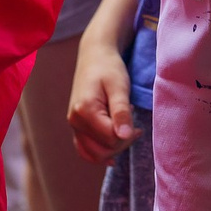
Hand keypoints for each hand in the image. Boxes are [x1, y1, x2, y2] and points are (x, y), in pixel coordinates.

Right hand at [68, 41, 137, 163]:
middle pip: (102, 150)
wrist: (94, 56)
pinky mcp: (76, 126)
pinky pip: (85, 150)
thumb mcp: (120, 87)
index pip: (111, 139)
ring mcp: (73, 125)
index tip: (137, 124)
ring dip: (113, 149)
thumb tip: (124, 136)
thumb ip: (121, 112)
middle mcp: (74, 121)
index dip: (128, 136)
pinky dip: (98, 154)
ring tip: (125, 132)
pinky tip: (112, 153)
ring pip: (93, 154)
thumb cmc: (109, 68)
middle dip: (122, 144)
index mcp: (84, 110)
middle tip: (134, 128)